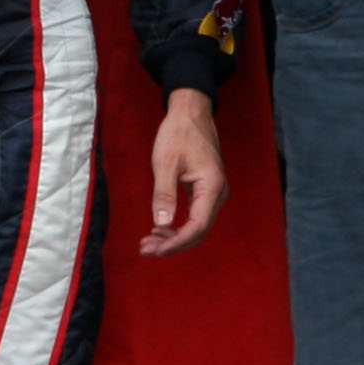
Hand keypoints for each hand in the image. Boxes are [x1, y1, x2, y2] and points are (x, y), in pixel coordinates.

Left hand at [140, 87, 228, 256]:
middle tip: (145, 250)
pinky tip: (159, 229)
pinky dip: (177, 225)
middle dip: (173, 244)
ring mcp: (214, 193)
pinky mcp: (206, 191)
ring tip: (148, 243)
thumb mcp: (165, 163)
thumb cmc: (179, 134)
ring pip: (197, 226)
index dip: (177, 242)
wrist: (191, 114)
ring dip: (174, 237)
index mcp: (212, 186)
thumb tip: (161, 223)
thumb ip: (164, 194)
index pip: (198, 226)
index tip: (156, 250)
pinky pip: (195, 216)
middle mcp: (218, 193)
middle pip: (199, 230)